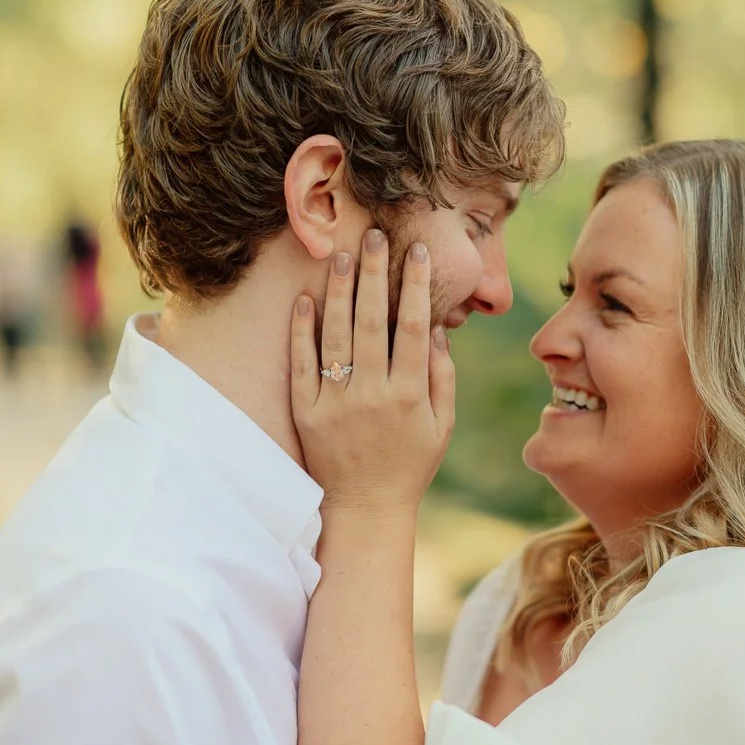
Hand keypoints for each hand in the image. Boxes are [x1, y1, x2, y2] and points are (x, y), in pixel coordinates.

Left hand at [290, 229, 455, 516]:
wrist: (364, 509)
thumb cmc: (411, 464)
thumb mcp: (441, 424)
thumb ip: (442, 375)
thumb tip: (436, 327)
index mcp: (409, 394)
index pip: (413, 327)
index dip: (416, 286)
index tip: (418, 253)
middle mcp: (372, 394)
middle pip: (371, 320)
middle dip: (374, 273)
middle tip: (374, 236)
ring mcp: (335, 402)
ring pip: (335, 334)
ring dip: (337, 290)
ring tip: (340, 254)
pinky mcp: (306, 412)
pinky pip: (303, 363)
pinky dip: (303, 329)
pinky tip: (306, 299)